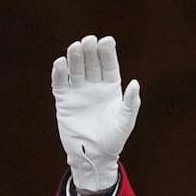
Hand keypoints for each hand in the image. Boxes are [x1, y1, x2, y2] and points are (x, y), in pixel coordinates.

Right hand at [51, 35, 140, 191]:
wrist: (94, 155)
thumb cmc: (114, 139)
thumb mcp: (125, 122)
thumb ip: (130, 103)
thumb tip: (135, 83)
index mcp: (111, 89)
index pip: (109, 66)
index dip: (108, 53)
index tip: (107, 40)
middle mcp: (94, 87)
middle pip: (91, 64)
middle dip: (90, 51)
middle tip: (89, 40)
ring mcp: (78, 92)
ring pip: (76, 70)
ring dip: (75, 58)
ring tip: (76, 47)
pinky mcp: (64, 100)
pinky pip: (60, 83)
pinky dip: (59, 73)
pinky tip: (61, 63)